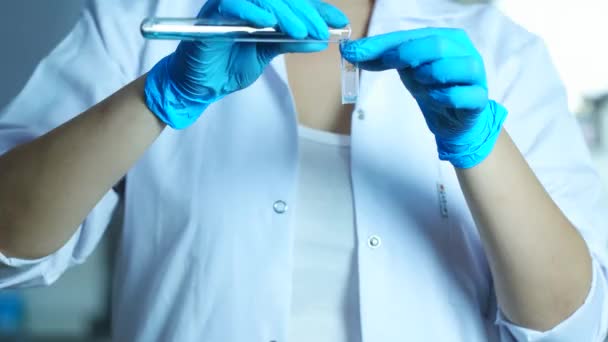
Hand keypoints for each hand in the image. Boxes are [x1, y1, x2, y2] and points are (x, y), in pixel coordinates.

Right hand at [145, 0, 347, 128]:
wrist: (200, 86)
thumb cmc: (228, 66)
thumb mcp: (265, 54)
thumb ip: (288, 42)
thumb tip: (318, 39)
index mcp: (259, 8)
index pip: (293, 2)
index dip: (318, 9)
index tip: (340, 23)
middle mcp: (246, 3)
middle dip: (306, 13)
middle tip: (321, 31)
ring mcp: (229, 6)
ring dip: (285, 14)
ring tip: (302, 33)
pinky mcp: (213, 15)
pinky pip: (234, 5)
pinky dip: (253, 12)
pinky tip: (269, 24)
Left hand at [341, 28, 507, 167]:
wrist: (454, 121)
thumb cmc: (432, 88)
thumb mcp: (406, 70)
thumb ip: (382, 58)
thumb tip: (350, 51)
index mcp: (447, 37)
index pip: (412, 36)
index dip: (384, 44)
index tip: (356, 52)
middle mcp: (464, 51)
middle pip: (435, 45)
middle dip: (407, 54)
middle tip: (389, 65)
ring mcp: (475, 74)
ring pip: (450, 67)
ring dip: (428, 77)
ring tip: (423, 87)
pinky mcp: (478, 99)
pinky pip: (460, 95)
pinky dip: (444, 97)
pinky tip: (436, 100)